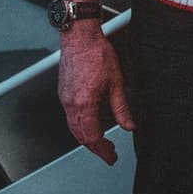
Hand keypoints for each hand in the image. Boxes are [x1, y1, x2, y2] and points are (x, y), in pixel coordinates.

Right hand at [58, 27, 131, 164]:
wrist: (80, 37)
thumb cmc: (96, 53)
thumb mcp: (117, 82)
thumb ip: (122, 108)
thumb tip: (129, 125)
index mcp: (85, 103)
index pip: (92, 137)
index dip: (102, 150)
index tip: (111, 156)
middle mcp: (71, 103)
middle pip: (80, 136)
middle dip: (95, 148)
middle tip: (108, 152)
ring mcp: (65, 98)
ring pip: (73, 128)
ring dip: (86, 138)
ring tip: (101, 142)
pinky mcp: (63, 93)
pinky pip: (69, 117)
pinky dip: (79, 126)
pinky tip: (90, 124)